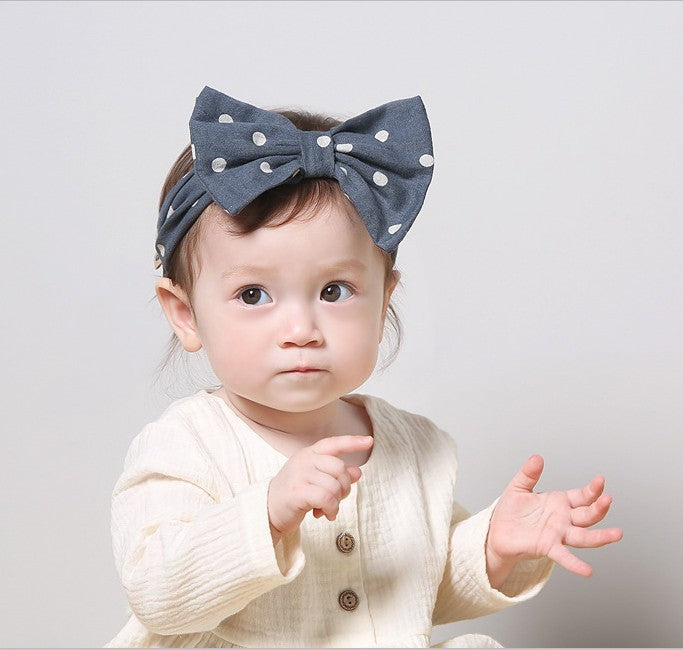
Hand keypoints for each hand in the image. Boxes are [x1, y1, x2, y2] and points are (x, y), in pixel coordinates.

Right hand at [267, 435, 373, 540]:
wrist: (266, 510)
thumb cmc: (293, 494)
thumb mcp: (315, 480)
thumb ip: (336, 475)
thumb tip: (357, 472)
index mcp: (309, 454)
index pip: (333, 443)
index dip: (352, 442)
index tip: (369, 441)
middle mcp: (304, 460)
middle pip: (339, 468)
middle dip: (343, 487)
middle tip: (335, 499)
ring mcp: (299, 475)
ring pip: (334, 486)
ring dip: (336, 503)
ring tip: (327, 509)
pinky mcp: (297, 492)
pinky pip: (326, 498)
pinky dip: (331, 509)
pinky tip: (325, 514)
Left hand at [486, 455, 622, 586]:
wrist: (497, 531)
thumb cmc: (511, 511)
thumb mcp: (518, 487)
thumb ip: (529, 474)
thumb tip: (537, 458)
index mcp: (559, 503)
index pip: (582, 496)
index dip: (592, 490)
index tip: (600, 481)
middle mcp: (563, 520)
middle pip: (588, 515)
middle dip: (599, 508)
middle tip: (608, 499)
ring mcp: (558, 535)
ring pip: (584, 537)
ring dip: (601, 536)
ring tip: (617, 534)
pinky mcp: (548, 548)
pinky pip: (564, 556)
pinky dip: (576, 564)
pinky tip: (587, 571)